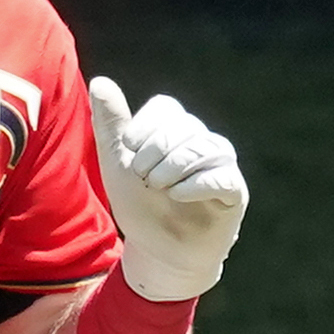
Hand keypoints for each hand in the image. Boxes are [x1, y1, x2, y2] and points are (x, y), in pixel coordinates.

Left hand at [93, 79, 247, 301]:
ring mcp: (221, 166)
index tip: (128, 149)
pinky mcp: (234, 193)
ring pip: (206, 147)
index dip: (144, 125)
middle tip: (143, 177)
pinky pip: (223, 176)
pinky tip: (177, 195)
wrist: (157, 252)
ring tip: (158, 187)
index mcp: (174, 131)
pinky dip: (197, 183)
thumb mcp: (117, 164)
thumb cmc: (140, 205)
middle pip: (185, 126)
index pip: (166, 108)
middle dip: (156, 151)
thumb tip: (99, 81)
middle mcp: (201, 142)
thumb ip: (110, 124)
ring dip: (175, 166)